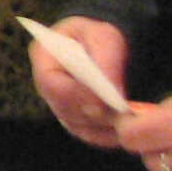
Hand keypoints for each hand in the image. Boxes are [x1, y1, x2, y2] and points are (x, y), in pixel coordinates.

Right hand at [30, 16, 132, 147]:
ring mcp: (58, 103)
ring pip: (75, 125)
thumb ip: (106, 64)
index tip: (104, 101)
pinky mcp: (73, 117)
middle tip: (122, 115)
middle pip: (63, 109)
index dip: (75, 95)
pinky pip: (86, 133)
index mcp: (44, 56)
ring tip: (127, 123)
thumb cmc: (100, 34)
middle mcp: (46, 84)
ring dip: (102, 128)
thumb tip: (112, 96)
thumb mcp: (105, 38)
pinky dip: (105, 136)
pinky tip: (123, 131)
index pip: (51, 82)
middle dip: (93, 114)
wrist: (103, 43)